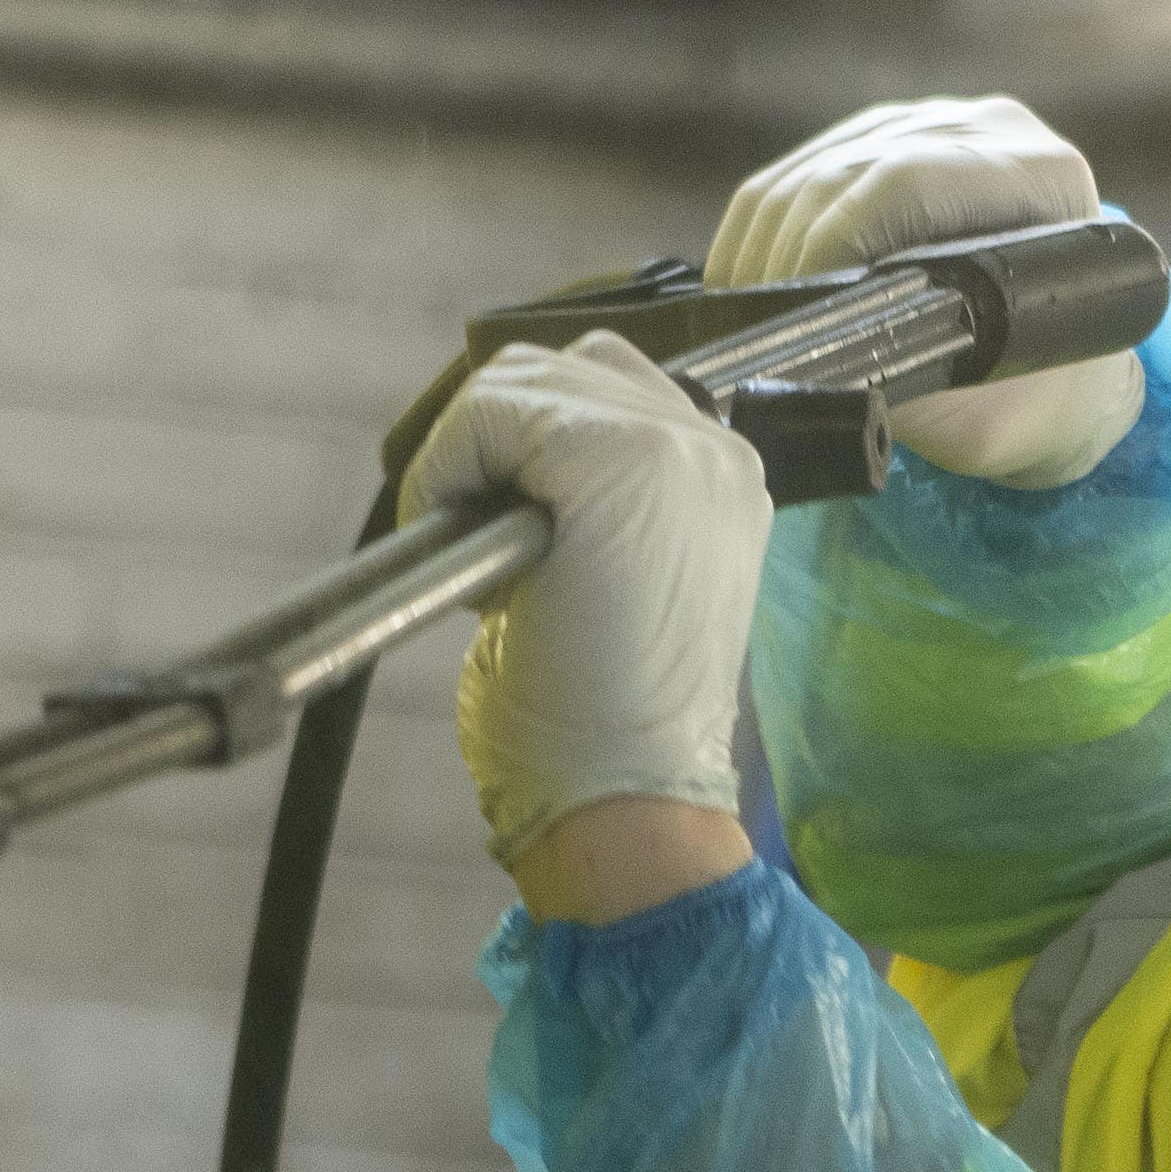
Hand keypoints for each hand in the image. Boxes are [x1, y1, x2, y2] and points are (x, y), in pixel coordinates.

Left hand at [400, 329, 769, 885]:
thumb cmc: (598, 733)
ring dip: (468, 455)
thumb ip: (579, 512)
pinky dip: (448, 469)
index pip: (607, 391)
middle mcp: (716, 451)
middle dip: (493, 440)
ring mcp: (679, 449)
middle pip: (566, 367)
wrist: (628, 805)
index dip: (523, 450)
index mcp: (722, 482)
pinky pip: (493, 410)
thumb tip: (499, 468)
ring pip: (523, 378)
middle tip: (479, 556)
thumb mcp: (603, 592)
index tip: (505, 548)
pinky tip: (467, 566)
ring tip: (480, 567)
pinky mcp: (623, 462)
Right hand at [705, 94, 1145, 488]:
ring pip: (810, 168)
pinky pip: (795, 170)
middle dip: (784, 255)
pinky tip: (748, 288)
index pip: (910, 179)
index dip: (833, 238)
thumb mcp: (991, 422)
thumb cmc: (1037, 400)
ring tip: (749, 319)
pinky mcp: (886, 136)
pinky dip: (756, 232)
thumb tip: (827, 366)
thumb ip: (918, 389)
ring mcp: (936, 123)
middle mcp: (991, 130)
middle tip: (760, 331)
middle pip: (848, 170)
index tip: (796, 312)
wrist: (1062, 372)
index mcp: (1042, 178)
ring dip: (759, 247)